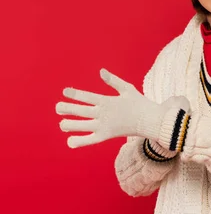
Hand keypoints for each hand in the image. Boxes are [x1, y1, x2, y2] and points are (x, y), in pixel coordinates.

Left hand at [56, 68, 189, 148]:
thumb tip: (101, 71)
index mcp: (107, 101)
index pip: (87, 97)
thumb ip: (113, 81)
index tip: (65, 92)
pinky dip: (81, 141)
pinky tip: (70, 142)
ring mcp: (104, 126)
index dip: (74, 94)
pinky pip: (91, 140)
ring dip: (71, 125)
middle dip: (67, 108)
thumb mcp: (127, 88)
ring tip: (61, 124)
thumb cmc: (140, 103)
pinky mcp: (107, 136)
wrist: (150, 121)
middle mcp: (103, 113)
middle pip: (81, 111)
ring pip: (83, 126)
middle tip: (57, 107)